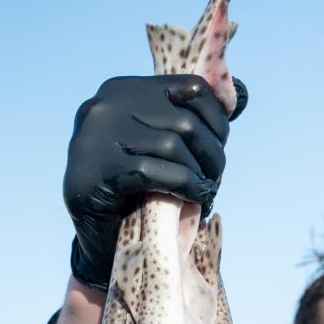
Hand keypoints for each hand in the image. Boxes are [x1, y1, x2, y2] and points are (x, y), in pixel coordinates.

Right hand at [64, 74, 247, 290]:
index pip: (191, 88)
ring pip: (173, 146)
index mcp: (122, 90)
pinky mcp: (97, 171)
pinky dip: (186, 188)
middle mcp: (106, 105)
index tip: (220, 148)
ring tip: (206, 194)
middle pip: (185, 121)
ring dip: (200, 176)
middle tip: (215, 181)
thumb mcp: (152, 146)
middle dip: (212, 155)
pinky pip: (155, 173)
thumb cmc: (130, 189)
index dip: (217, 121)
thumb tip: (232, 104)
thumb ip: (177, 122)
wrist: (90, 235)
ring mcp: (96, 137)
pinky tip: (196, 201)